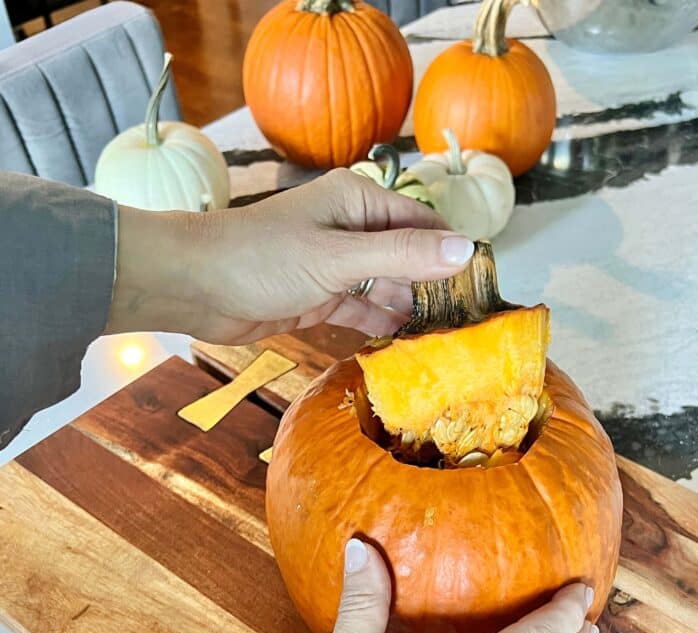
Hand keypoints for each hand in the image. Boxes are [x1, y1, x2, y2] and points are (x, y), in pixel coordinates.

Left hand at [107, 169, 474, 342]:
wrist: (192, 286)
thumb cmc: (260, 258)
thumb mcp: (339, 258)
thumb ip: (402, 257)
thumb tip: (467, 250)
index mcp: (360, 202)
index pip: (424, 225)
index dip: (455, 254)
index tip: (485, 290)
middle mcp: (352, 228)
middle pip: (409, 258)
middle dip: (436, 288)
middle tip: (471, 327)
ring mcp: (335, 265)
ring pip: (386, 287)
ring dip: (411, 311)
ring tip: (446, 343)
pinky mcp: (318, 296)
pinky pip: (361, 309)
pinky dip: (380, 324)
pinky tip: (406, 346)